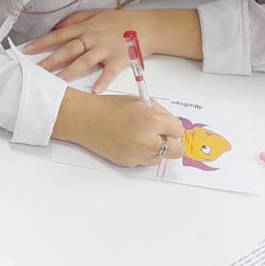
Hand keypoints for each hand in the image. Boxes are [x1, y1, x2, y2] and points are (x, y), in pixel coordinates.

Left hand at [24, 8, 139, 91]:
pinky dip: (102, 82)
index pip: (60, 35)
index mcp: (86, 28)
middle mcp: (93, 38)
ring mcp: (105, 50)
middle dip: (50, 60)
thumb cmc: (122, 21)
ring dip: (70, 72)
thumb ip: (76, 19)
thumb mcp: (96, 14)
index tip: (28, 49)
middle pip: (68, 50)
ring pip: (84, 61)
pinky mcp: (119, 60)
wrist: (148, 26)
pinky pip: (109, 73)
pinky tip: (94, 91)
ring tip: (57, 81)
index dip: (42, 42)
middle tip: (36, 70)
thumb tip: (57, 26)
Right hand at [53, 89, 184, 167]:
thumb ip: (160, 114)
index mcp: (151, 121)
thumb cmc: (111, 108)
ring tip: (143, 139)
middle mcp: (146, 140)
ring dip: (156, 150)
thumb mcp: (140, 102)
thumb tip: (172, 126)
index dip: (172, 127)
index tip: (167, 125)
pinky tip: (131, 143)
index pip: (178, 130)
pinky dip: (142, 154)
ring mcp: (137, 154)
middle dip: (172, 143)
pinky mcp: (128, 163)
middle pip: (176, 150)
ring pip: (160, 158)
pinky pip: (144, 161)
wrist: (86, 119)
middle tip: (163, 136)